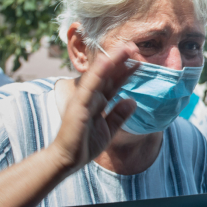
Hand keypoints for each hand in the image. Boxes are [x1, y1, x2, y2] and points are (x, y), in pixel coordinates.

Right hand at [50, 45, 137, 172]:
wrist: (67, 159)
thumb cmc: (84, 144)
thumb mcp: (109, 129)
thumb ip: (119, 115)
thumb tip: (133, 100)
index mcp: (98, 102)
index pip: (113, 83)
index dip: (125, 73)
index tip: (138, 62)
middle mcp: (91, 97)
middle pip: (108, 76)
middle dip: (120, 61)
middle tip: (133, 47)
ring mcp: (84, 99)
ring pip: (100, 76)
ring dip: (112, 61)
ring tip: (125, 48)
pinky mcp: (79, 105)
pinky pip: (90, 86)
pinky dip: (98, 73)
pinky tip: (108, 62)